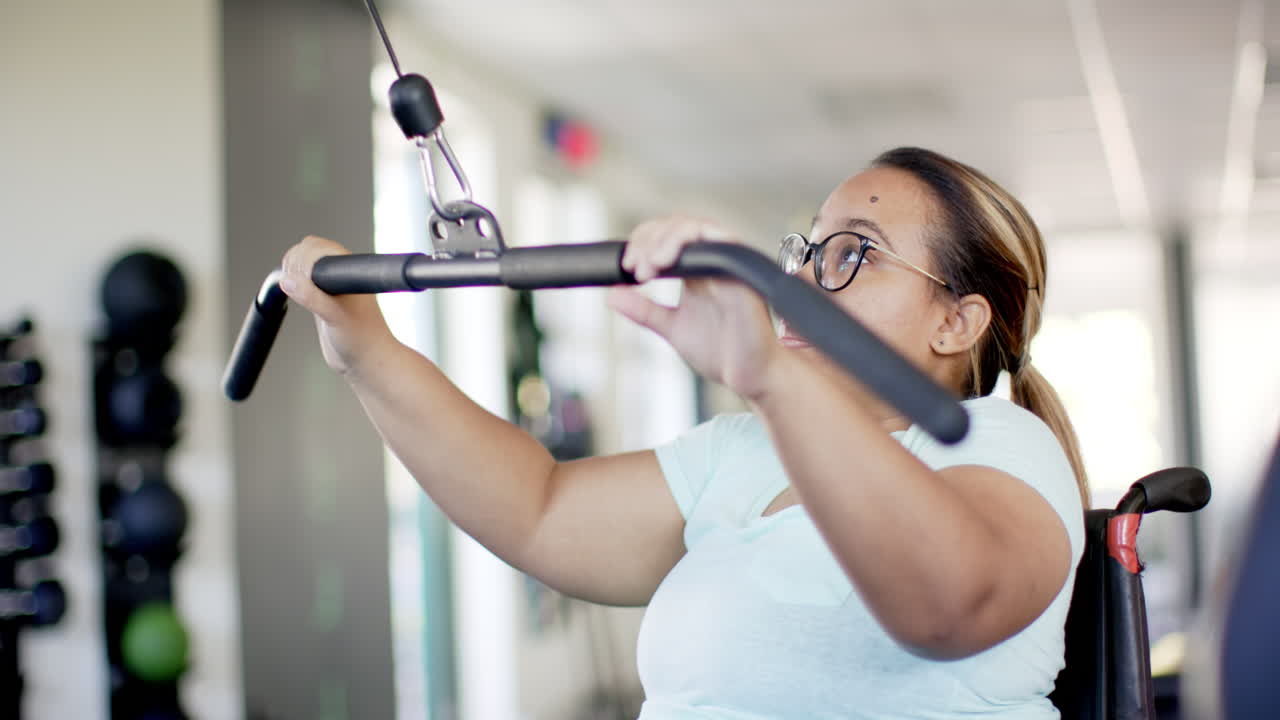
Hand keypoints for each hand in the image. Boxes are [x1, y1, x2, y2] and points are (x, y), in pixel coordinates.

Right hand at [278, 236, 396, 374]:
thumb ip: (313, 298)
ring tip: (295, 292)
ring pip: (301, 266)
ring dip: (292, 274)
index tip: (301, 280)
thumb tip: (289, 282)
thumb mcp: (336, 318)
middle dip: (294, 265)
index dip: (303, 260)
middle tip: (297, 288)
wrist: (366, 362)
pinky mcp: (321, 299)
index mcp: (348, 269)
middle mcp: (340, 273)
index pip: (316, 247)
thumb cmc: (363, 339)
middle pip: (305, 251)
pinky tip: (295, 296)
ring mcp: (330, 286)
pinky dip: (293, 285)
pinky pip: (302, 282)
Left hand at [606, 216, 783, 400]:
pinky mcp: (744, 275)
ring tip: (647, 267)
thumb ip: (643, 310)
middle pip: (679, 226)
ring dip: (666, 240)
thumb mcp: (670, 327)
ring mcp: (730, 267)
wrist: (748, 376)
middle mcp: (715, 263)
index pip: (668, 236)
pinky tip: (669, 263)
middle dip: (650, 240)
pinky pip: (723, 246)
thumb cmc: (722, 352)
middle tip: (633, 267)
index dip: (643, 242)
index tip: (625, 267)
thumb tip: (612, 294)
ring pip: (697, 228)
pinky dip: (693, 245)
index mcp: (698, 270)